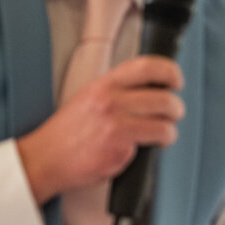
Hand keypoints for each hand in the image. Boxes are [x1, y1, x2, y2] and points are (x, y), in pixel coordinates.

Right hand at [16, 56, 185, 203]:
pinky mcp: (120, 147)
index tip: (176, 80)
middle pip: (164, 98)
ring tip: (161, 134)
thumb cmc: (70, 131)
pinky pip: (154, 143)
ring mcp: (116, 124)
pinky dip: (156, 147)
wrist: (47, 157)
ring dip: (170, 131)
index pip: (146, 66)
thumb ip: (119, 91)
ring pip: (166, 124)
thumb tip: (154, 89)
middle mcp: (111, 100)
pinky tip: (142, 147)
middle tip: (173, 115)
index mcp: (104, 84)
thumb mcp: (90, 98)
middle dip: (176, 109)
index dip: (170, 72)